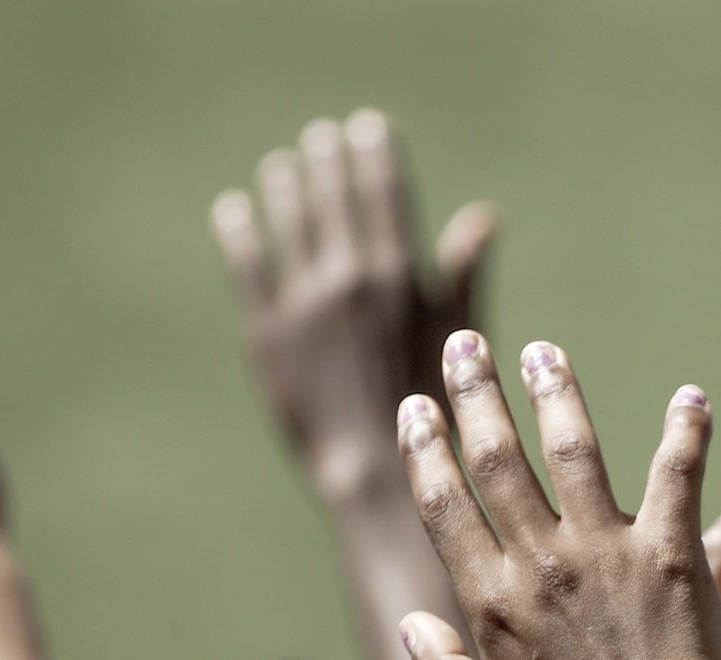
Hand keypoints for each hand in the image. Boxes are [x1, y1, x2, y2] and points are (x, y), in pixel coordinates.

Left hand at [215, 109, 499, 502]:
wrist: (374, 471)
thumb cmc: (431, 411)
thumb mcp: (459, 339)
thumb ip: (463, 274)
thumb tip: (485, 214)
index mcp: (399, 278)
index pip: (386, 196)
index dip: (377, 156)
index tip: (369, 127)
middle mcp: (350, 280)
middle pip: (335, 199)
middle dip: (330, 161)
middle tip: (324, 138)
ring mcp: (304, 304)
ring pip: (291, 224)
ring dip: (288, 187)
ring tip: (284, 166)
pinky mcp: (266, 332)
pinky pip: (247, 267)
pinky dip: (240, 232)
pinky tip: (235, 210)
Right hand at [393, 332, 720, 659]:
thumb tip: (411, 621)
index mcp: (490, 601)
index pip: (443, 503)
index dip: (425, 447)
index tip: (417, 406)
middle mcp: (541, 564)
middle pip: (496, 457)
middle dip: (475, 393)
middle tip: (466, 344)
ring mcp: (607, 554)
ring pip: (574, 448)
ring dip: (556, 392)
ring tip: (546, 353)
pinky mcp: (672, 554)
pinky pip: (676, 473)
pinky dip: (687, 431)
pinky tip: (692, 397)